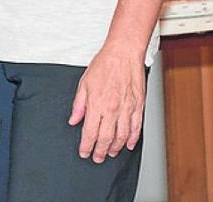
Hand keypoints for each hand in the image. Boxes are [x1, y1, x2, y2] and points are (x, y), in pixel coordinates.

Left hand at [69, 44, 145, 162]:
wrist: (123, 54)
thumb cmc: (104, 65)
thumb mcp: (83, 84)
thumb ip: (78, 105)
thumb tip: (74, 120)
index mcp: (97, 105)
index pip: (90, 133)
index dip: (86, 146)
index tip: (84, 152)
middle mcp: (112, 110)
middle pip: (106, 138)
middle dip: (100, 151)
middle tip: (97, 158)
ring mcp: (127, 109)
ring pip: (122, 136)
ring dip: (116, 148)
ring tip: (110, 153)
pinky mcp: (138, 107)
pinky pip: (136, 128)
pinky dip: (133, 139)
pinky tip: (129, 145)